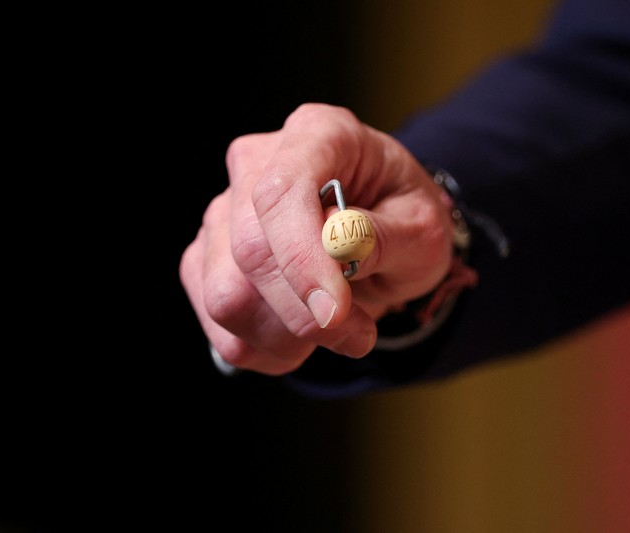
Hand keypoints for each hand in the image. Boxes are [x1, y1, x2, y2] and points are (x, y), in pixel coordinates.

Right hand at [179, 103, 453, 374]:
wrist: (383, 233)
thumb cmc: (403, 220)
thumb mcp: (422, 228)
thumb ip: (381, 237)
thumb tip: (340, 251)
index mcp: (316, 134)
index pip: (281, 193)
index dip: (301, 258)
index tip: (335, 313)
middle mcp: (257, 164)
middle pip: (250, 252)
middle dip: (304, 314)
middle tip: (358, 334)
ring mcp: (224, 211)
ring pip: (226, 297)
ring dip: (286, 338)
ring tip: (335, 334)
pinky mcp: (206, 258)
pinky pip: (219, 325)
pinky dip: (264, 349)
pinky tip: (301, 340)